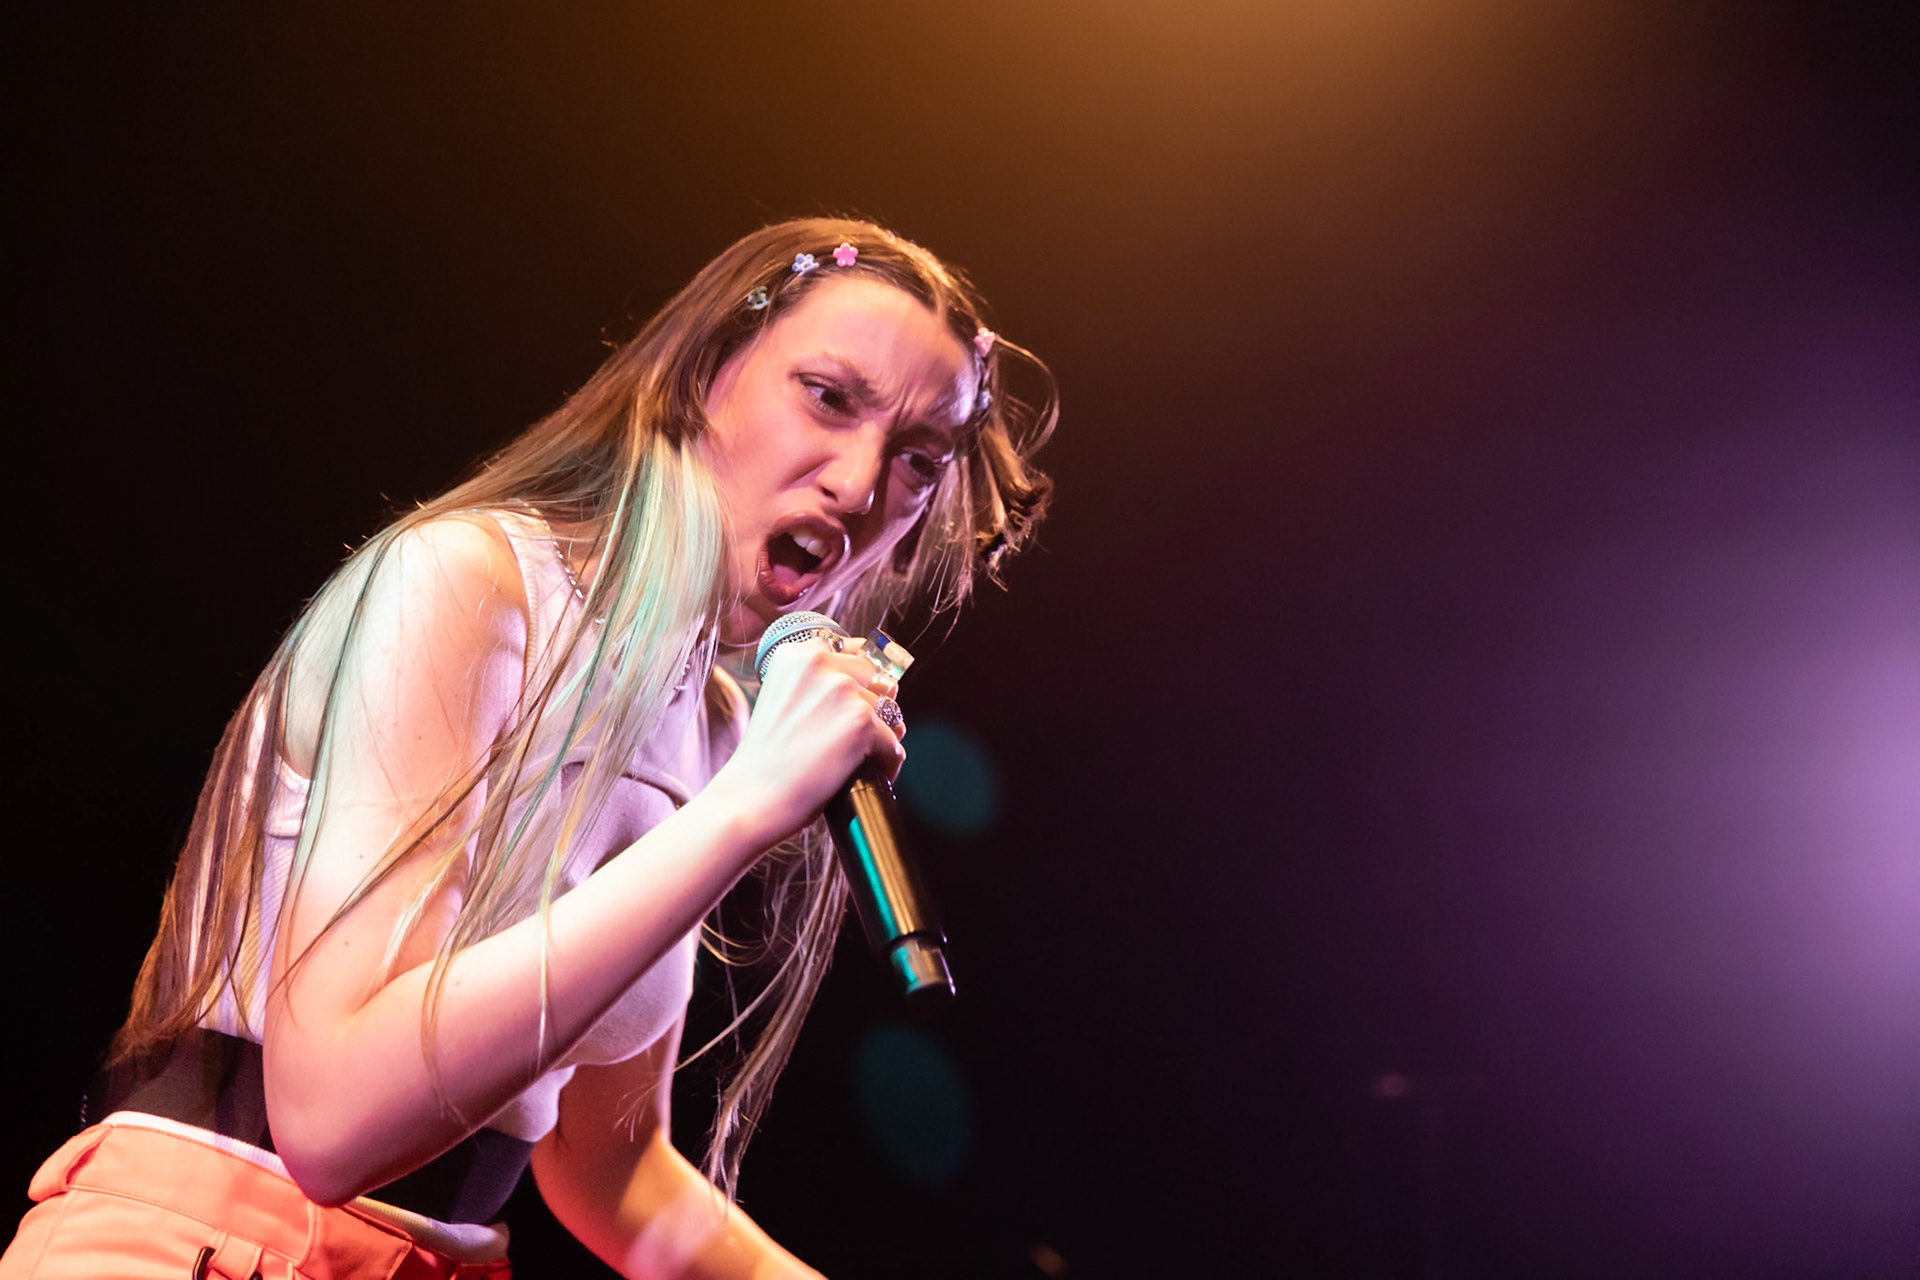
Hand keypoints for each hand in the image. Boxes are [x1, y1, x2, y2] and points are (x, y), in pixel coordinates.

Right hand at [711, 634, 905, 849]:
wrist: (751, 799)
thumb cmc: (765, 760)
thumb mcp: (782, 701)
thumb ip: (816, 685)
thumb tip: (874, 687)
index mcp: (796, 655)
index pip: (853, 651)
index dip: (861, 677)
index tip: (863, 694)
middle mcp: (819, 663)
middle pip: (877, 678)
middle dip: (875, 705)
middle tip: (858, 735)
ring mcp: (842, 690)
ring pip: (888, 711)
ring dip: (881, 735)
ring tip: (860, 759)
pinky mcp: (861, 722)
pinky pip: (893, 744)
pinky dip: (886, 763)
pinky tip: (870, 775)